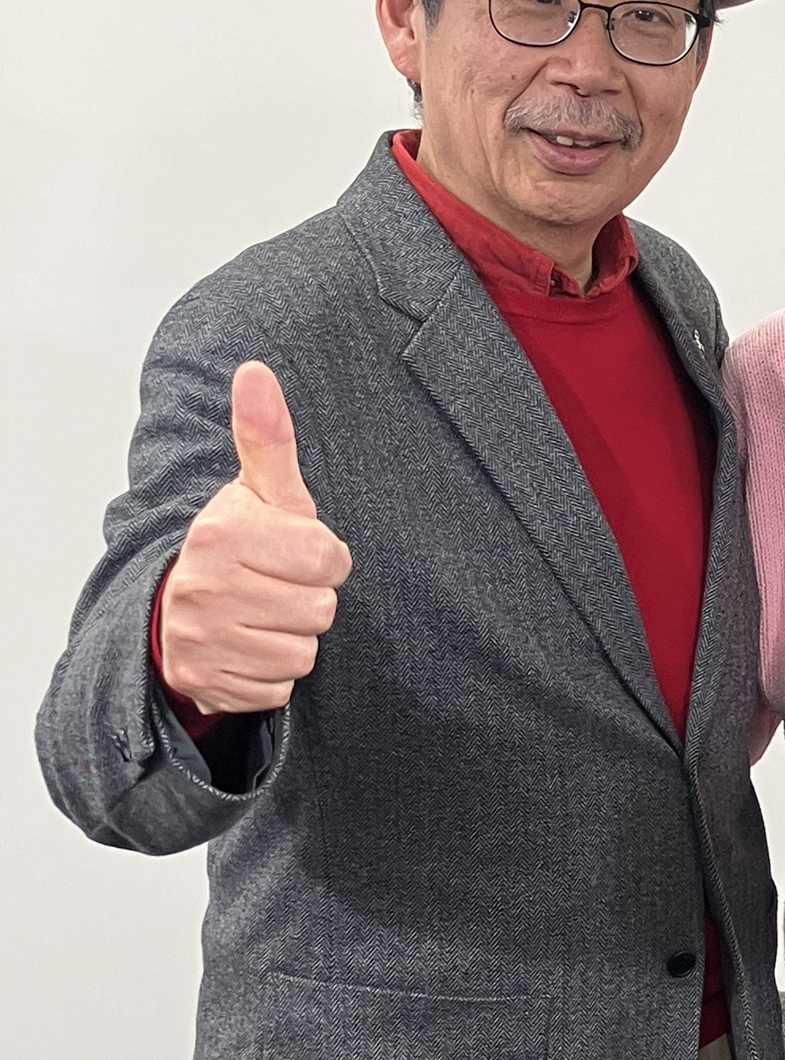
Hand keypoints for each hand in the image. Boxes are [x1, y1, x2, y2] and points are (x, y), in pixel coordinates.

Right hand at [159, 362, 351, 715]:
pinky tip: (251, 645)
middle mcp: (203, 586)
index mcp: (223, 533)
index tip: (296, 550)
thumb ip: (268, 435)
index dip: (325, 557)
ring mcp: (199, 638)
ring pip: (302, 652)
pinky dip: (272, 672)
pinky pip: (278, 688)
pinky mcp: (204, 682)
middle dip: (310, 599)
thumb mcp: (263, 490)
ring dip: (294, 637)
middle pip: (320, 610)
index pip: (329, 559)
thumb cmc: (242, 542)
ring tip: (265, 613)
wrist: (179, 604)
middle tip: (278, 584)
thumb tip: (255, 370)